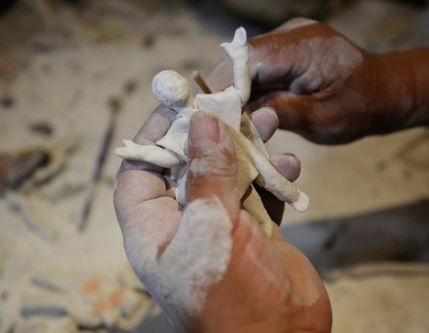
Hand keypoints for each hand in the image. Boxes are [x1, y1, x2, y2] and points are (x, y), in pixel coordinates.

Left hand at [114, 108, 330, 331]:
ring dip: (247, 151)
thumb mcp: (210, 227)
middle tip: (231, 103)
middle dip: (210, 135)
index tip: (178, 103)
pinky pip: (257, 196)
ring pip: (226, 176)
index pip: (140, 170)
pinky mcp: (252, 234)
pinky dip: (272, 178)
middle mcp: (181, 224)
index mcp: (153, 227)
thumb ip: (208, 175)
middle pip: (187, 166)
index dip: (154, 135)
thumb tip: (203, 123)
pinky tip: (288, 163)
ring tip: (269, 120)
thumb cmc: (229, 294)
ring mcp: (218, 228)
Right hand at [207, 18, 415, 143]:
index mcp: (303, 47)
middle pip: (240, 61)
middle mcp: (290, 35)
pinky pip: (255, 70)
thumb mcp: (320, 118)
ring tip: (225, 122)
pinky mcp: (284, 52)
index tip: (208, 116)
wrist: (384, 91)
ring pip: (243, 66)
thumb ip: (278, 113)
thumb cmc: (359, 107)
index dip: (222, 86)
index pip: (248, 60)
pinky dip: (246, 91)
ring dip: (233, 93)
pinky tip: (243, 112)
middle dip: (223, 92)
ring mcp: (286, 41)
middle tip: (213, 124)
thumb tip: (236, 118)